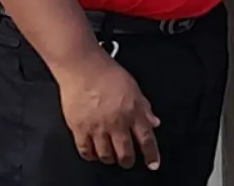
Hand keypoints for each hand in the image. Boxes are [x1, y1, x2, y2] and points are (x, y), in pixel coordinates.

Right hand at [57, 49, 160, 169]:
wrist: (83, 68)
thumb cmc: (108, 74)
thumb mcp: (134, 88)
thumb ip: (144, 108)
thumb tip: (154, 122)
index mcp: (133, 112)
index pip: (146, 139)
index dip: (151, 154)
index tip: (153, 164)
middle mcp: (116, 122)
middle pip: (125, 152)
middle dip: (128, 161)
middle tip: (128, 161)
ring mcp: (97, 127)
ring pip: (106, 155)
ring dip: (110, 159)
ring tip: (111, 157)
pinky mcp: (79, 128)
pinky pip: (85, 150)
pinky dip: (91, 155)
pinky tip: (93, 153)